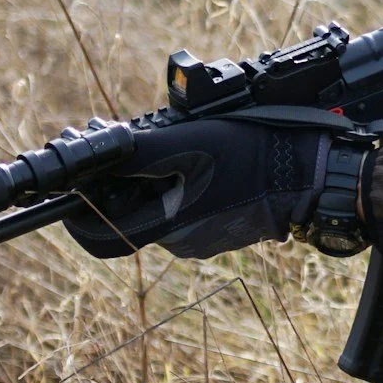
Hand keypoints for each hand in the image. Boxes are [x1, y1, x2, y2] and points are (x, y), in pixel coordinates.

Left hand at [60, 117, 330, 260]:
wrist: (308, 173)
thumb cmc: (250, 158)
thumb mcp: (184, 144)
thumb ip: (134, 154)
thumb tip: (93, 154)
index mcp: (166, 227)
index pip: (99, 235)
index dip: (77, 211)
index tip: (73, 182)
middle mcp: (180, 241)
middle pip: (129, 213)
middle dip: (121, 179)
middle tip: (124, 142)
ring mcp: (204, 237)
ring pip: (160, 207)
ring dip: (153, 177)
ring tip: (168, 142)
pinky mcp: (223, 227)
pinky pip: (187, 206)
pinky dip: (182, 182)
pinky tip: (198, 156)